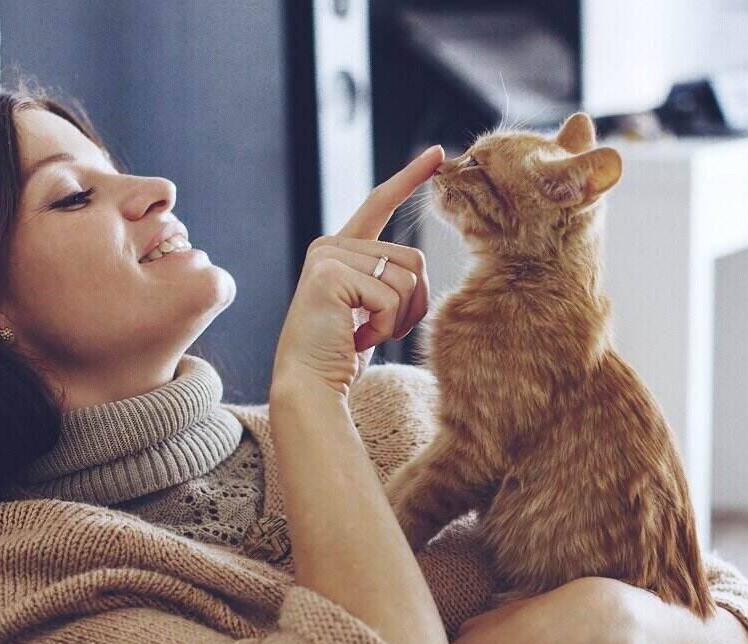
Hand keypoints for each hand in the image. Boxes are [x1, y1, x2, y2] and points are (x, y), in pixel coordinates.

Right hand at [270, 145, 441, 400]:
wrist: (308, 385)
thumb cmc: (341, 353)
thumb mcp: (369, 308)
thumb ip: (386, 280)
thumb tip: (415, 267)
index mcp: (341, 249)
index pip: (380, 202)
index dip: (410, 178)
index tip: (439, 154)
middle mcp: (330, 244)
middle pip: (413, 259)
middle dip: (410, 305)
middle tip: (375, 330)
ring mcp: (327, 256)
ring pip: (407, 278)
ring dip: (397, 318)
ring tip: (363, 334)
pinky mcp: (330, 274)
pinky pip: (391, 297)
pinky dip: (384, 327)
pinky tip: (356, 338)